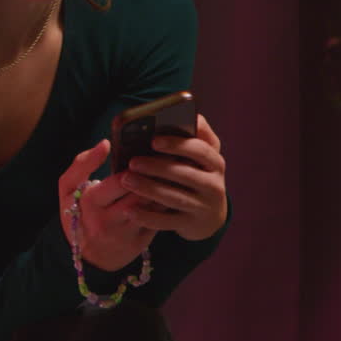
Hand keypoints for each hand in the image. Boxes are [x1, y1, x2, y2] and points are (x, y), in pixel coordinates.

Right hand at [58, 139, 156, 270]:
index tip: (140, 159)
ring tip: (165, 177)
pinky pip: (158, 220)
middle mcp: (108, 221)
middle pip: (139, 194)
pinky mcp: (140, 244)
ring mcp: (125, 234)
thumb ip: (82, 163)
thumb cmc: (77, 213)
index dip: (134, 168)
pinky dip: (163, 206)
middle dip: (151, 178)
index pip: (120, 181)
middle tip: (160, 165)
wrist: (85, 256)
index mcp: (90, 203)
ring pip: (152, 207)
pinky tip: (167, 195)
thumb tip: (105, 143)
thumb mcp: (68, 188)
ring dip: (161, 190)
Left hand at [119, 114, 227, 240]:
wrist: (209, 214)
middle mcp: (214, 185)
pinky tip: (129, 210)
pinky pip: (167, 222)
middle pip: (184, 174)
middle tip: (132, 162)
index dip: (177, 144)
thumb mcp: (199, 154)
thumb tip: (181, 115)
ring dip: (148, 189)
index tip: (153, 140)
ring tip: (126, 180)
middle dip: (156, 167)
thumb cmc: (196, 173)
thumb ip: (192, 134)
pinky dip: (148, 217)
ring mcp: (204, 207)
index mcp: (215, 162)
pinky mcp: (192, 225)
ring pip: (174, 198)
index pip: (200, 150)